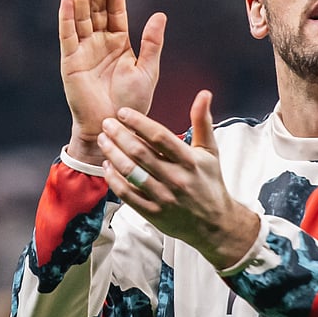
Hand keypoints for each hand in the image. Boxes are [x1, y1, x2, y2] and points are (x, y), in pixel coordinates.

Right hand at [60, 0, 165, 163]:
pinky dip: (66, 18)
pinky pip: (67, 35)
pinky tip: (67, 0)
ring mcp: (84, 50)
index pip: (116, 11)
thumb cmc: (132, 102)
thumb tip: (160, 14)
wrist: (113, 125)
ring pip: (82, 17)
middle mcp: (100, 43)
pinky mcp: (70, 61)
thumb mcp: (147, 70)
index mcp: (119, 43)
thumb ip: (152, 43)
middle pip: (97, 9)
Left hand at [97, 90, 260, 269]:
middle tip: (106, 123)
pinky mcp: (154, 214)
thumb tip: (204, 93)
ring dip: (113, 154)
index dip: (138, 122)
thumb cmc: (210, 182)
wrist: (214, 223)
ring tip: (103, 141)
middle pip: (140, 153)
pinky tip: (107, 166)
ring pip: (131, 173)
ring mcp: (164, 198)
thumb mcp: (211, 151)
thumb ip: (203, 121)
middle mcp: (177, 179)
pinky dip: (114, 179)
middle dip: (119, 135)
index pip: (159, 136)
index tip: (123, 112)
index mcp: (190, 161)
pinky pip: (128, 195)